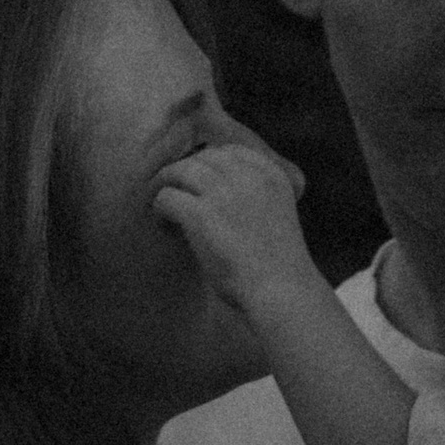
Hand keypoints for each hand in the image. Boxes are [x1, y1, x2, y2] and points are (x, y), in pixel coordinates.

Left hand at [152, 139, 313, 321]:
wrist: (283, 293)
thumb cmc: (278, 267)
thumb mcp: (275, 216)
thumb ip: (251, 197)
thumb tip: (209, 190)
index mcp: (271, 174)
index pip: (229, 151)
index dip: (208, 166)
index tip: (200, 185)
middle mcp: (248, 176)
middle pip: (202, 158)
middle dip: (186, 175)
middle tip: (177, 195)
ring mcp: (225, 193)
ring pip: (180, 171)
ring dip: (168, 186)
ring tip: (166, 209)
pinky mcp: (203, 214)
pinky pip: (167, 197)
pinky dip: (161, 210)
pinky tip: (165, 225)